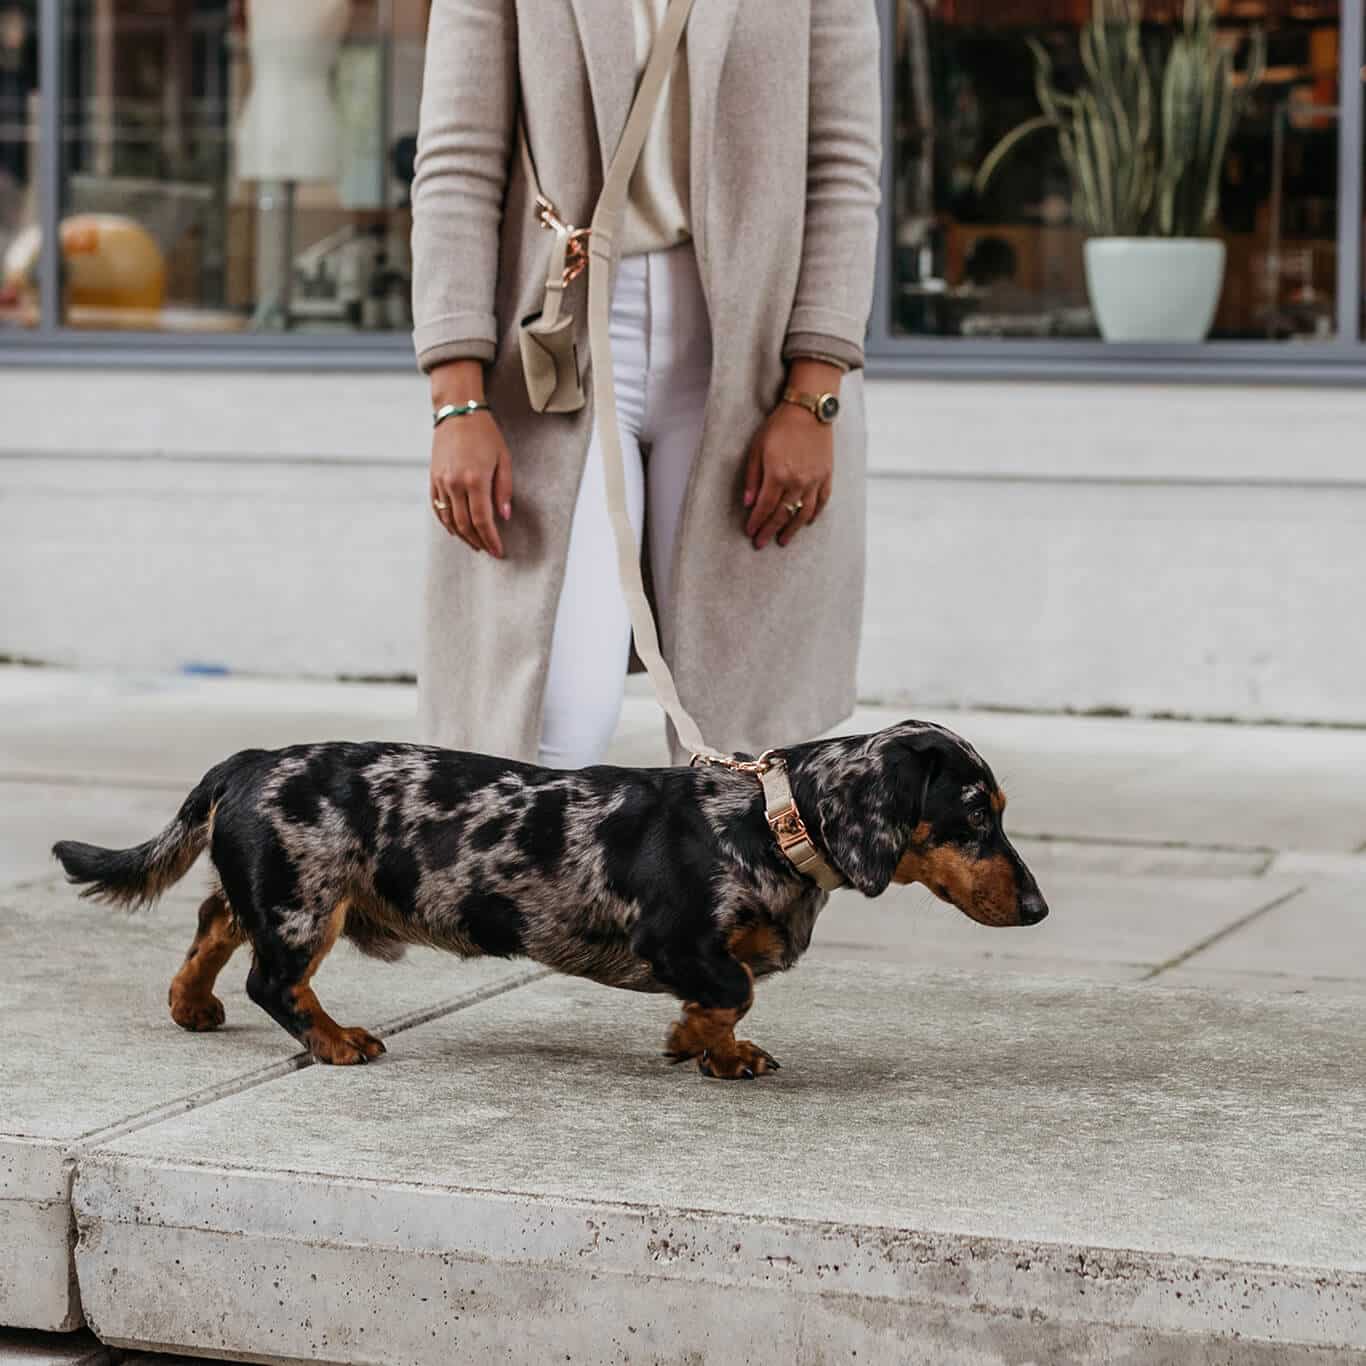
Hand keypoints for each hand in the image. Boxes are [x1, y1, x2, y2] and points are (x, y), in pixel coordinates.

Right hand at [428, 362, 512, 557]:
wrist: (457, 412)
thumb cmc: (485, 434)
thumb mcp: (503, 459)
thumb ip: (504, 490)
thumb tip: (504, 517)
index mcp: (475, 479)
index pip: (483, 520)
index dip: (490, 539)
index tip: (498, 551)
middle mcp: (455, 484)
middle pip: (465, 525)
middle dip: (478, 541)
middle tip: (488, 550)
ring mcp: (441, 482)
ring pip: (449, 520)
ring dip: (462, 536)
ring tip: (475, 544)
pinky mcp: (433, 479)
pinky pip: (438, 508)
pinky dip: (446, 523)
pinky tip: (456, 531)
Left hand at [743, 401, 833, 549]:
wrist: (809, 410)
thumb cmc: (779, 426)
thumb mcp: (757, 448)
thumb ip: (752, 478)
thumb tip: (748, 504)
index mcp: (778, 475)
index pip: (765, 507)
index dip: (757, 523)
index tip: (750, 533)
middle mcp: (798, 481)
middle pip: (782, 514)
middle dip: (770, 531)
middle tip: (761, 543)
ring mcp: (815, 480)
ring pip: (803, 513)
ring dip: (792, 529)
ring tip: (783, 540)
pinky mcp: (827, 475)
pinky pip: (822, 501)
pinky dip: (814, 514)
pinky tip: (806, 522)